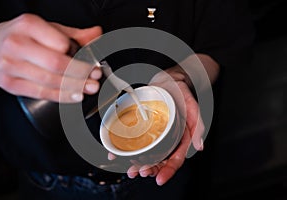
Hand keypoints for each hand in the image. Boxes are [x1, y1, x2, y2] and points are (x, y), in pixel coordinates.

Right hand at [0, 14, 101, 101]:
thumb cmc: (21, 36)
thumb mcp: (47, 28)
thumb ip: (74, 34)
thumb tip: (97, 35)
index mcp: (28, 25)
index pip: (61, 44)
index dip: (80, 56)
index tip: (93, 63)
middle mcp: (17, 44)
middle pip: (56, 64)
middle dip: (81, 74)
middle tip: (95, 78)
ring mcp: (11, 66)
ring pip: (50, 81)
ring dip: (74, 87)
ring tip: (89, 88)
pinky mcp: (10, 84)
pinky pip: (41, 93)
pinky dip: (61, 96)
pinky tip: (74, 96)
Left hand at [126, 65, 204, 185]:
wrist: (167, 81)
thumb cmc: (181, 93)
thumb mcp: (192, 106)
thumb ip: (198, 126)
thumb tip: (199, 147)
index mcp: (181, 138)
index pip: (175, 158)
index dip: (168, 170)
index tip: (158, 178)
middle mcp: (167, 138)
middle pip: (159, 159)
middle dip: (149, 169)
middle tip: (138, 172)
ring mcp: (155, 134)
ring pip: (147, 153)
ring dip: (137, 163)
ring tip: (129, 169)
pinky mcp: (144, 128)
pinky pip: (135, 140)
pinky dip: (126, 148)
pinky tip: (117, 153)